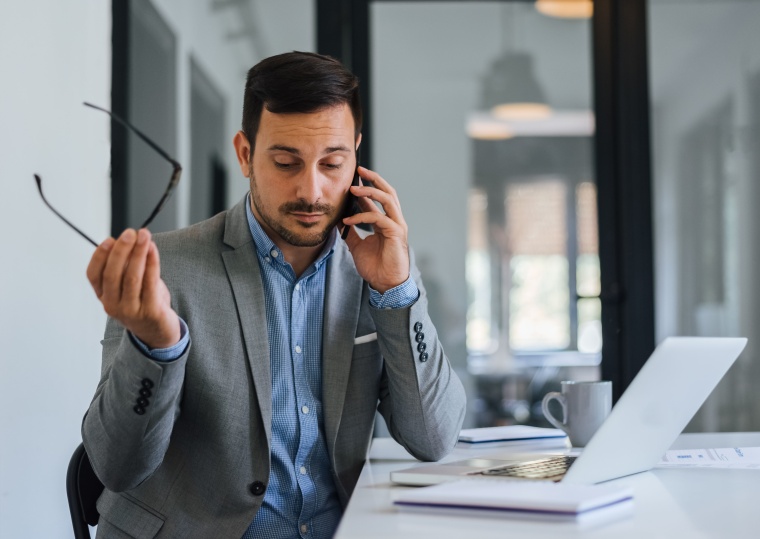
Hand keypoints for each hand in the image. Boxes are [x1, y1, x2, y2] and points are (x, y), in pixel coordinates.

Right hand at [86, 228, 179, 348]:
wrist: (158, 332)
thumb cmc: (143, 302)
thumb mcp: (128, 286)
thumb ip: (125, 267)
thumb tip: (127, 240)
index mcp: (103, 296)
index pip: (93, 275)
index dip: (99, 256)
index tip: (109, 239)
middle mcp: (112, 305)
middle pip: (112, 274)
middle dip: (121, 250)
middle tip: (130, 233)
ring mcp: (130, 310)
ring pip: (131, 277)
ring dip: (138, 253)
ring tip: (144, 236)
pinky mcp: (150, 312)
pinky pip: (150, 283)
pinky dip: (151, 263)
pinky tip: (153, 250)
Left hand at [342, 166, 409, 292]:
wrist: (385, 284)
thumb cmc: (375, 267)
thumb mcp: (357, 246)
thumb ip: (350, 232)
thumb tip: (338, 221)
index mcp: (385, 221)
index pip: (377, 198)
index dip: (366, 186)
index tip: (352, 178)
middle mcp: (394, 220)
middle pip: (388, 192)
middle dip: (373, 179)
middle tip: (359, 170)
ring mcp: (396, 225)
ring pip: (388, 199)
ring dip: (370, 191)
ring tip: (353, 188)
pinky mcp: (396, 233)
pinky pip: (379, 218)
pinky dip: (362, 216)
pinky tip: (348, 220)